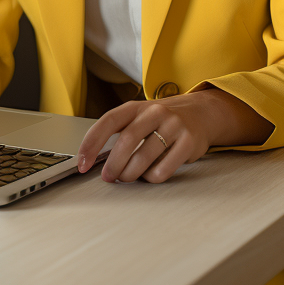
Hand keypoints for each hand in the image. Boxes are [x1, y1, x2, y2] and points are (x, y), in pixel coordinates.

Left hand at [76, 88, 271, 183]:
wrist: (201, 113)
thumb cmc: (162, 120)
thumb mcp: (139, 117)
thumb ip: (120, 131)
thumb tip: (93, 159)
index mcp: (137, 106)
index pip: (108, 121)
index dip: (91, 143)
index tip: (82, 163)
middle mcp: (155, 111)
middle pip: (127, 141)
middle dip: (113, 165)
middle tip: (108, 178)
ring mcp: (173, 125)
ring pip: (144, 158)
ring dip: (131, 174)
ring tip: (128, 177)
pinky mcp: (188, 142)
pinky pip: (163, 169)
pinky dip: (152, 178)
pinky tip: (151, 173)